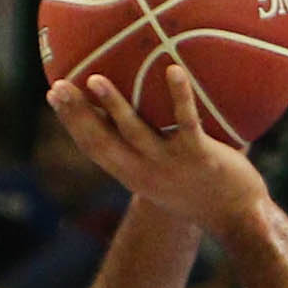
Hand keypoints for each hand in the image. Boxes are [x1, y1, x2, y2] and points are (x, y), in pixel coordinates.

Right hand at [44, 69, 269, 240]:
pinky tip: (173, 69)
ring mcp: (170, 164)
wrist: (235, 218)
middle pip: (101, 141)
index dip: (71, 123)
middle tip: (57, 85)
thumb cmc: (201, 189)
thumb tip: (143, 100)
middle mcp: (144, 171)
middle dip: (76, 114)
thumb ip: (152, 141)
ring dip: (113, 106)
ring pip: (134, 132)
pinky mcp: (199, 156)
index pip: (94, 147)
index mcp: (133, 174)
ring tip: (95, 79)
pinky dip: (179, 96)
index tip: (52, 96)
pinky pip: (186, 121)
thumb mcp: (166, 173)